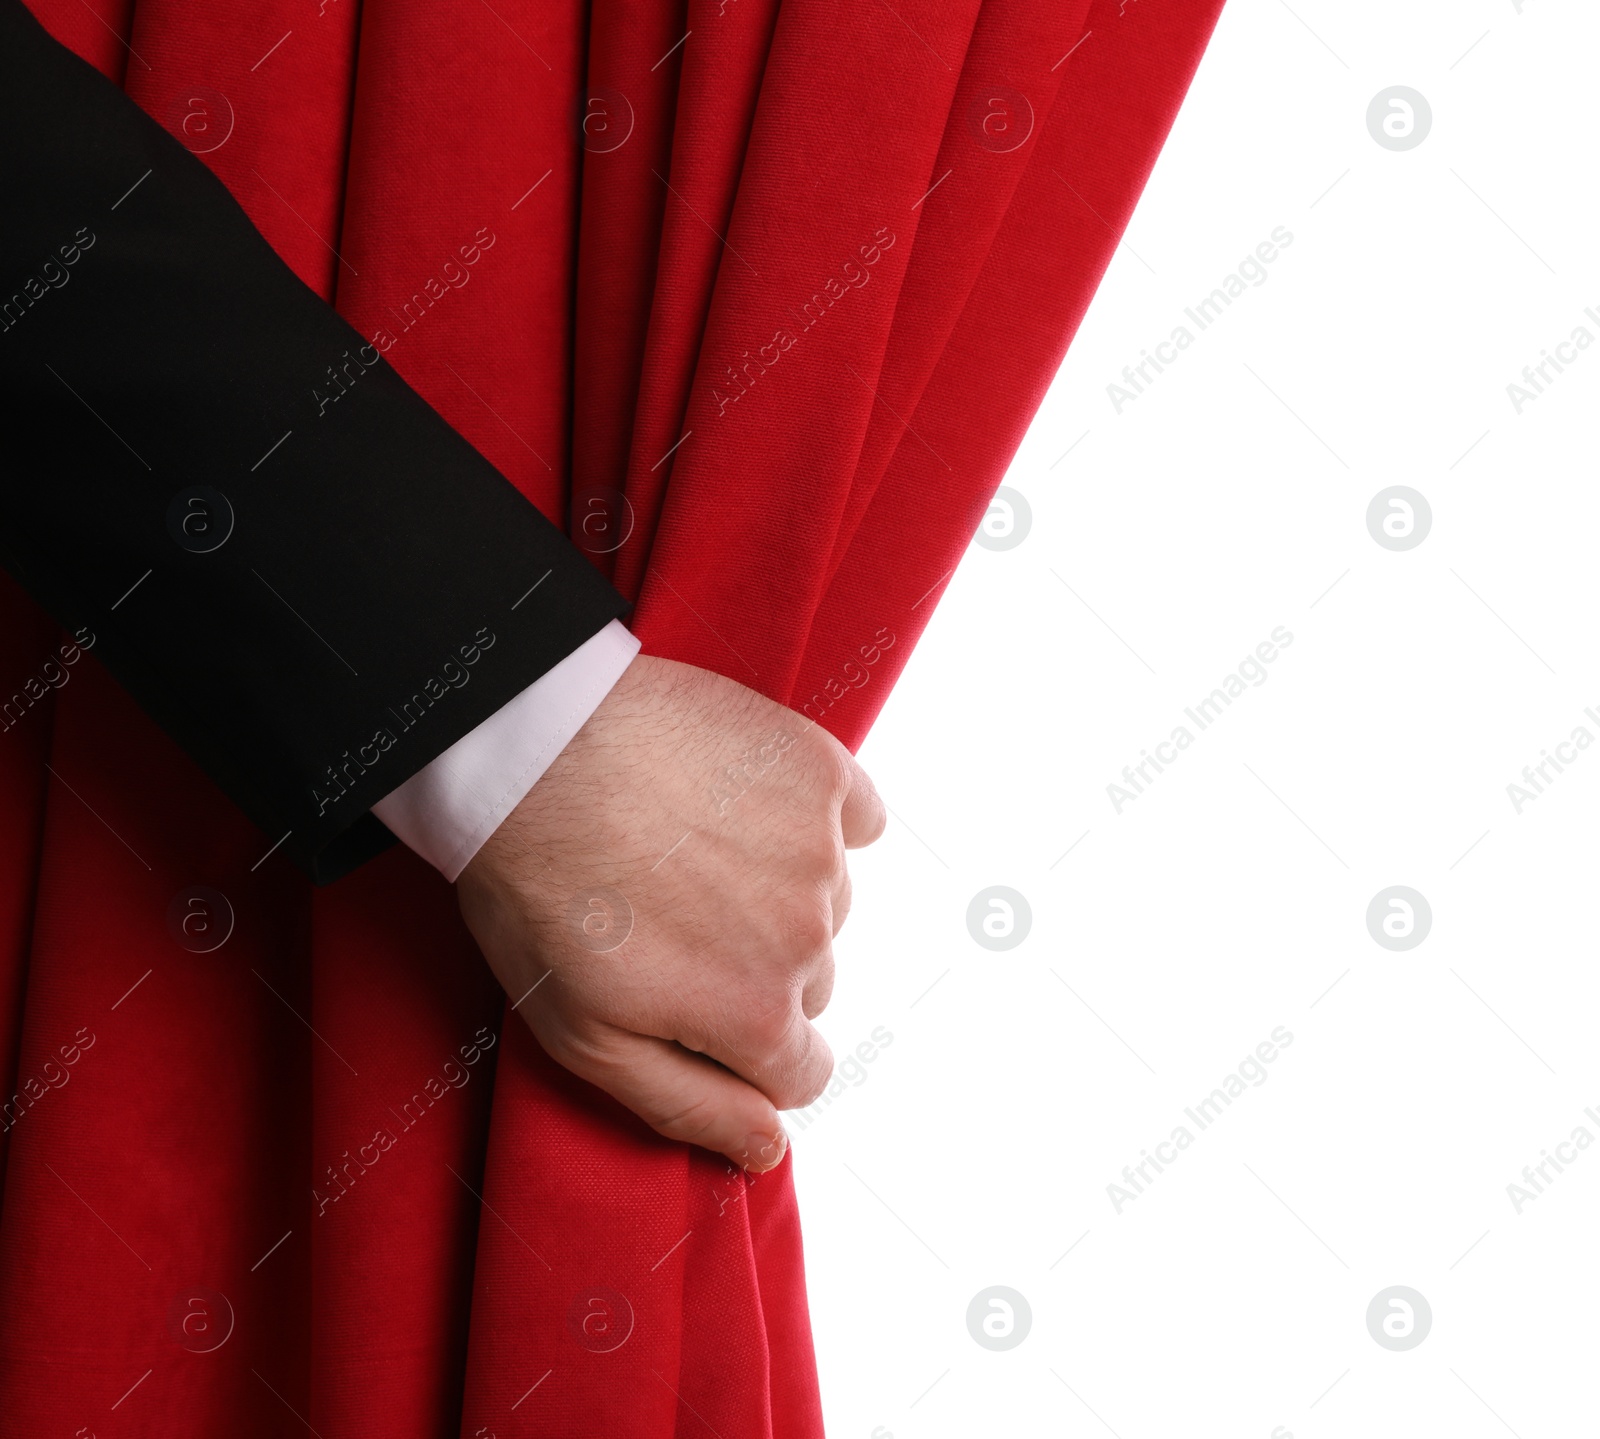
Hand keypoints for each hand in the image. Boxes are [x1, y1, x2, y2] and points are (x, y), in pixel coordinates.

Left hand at [456, 653, 885, 1171]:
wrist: (530, 748)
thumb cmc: (540, 895)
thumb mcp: (586, 1036)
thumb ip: (690, 1106)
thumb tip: (772, 1150)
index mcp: (756, 1015)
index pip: (801, 1072)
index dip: (745, 1047)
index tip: (694, 1000)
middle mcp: (809, 938)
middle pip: (811, 983)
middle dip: (755, 966)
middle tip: (672, 916)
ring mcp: (820, 849)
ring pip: (829, 901)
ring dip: (778, 889)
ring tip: (689, 851)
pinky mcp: (821, 770)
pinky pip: (856, 816)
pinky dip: (816, 818)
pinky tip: (747, 804)